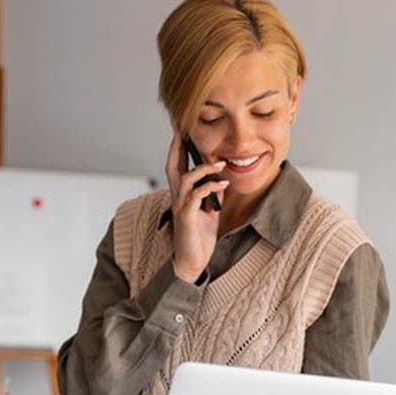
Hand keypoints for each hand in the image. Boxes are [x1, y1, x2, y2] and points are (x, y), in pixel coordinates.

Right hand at [164, 133, 228, 280]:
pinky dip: (210, 187)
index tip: (183, 132)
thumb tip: (221, 181)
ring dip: (204, 169)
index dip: (177, 150)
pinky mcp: (187, 217)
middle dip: (178, 148)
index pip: (176, 167)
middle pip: (172, 166)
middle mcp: (177, 198)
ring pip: (186, 179)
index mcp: (181, 195)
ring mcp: (180, 207)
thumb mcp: (210, 213)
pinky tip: (223, 184)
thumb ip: (212, 197)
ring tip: (221, 164)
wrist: (192, 262)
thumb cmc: (199, 238)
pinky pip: (197, 196)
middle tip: (185, 132)